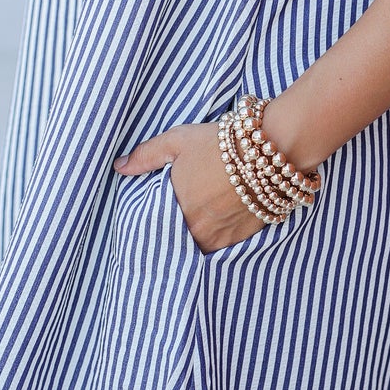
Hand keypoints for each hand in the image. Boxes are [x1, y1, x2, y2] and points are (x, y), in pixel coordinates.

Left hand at [113, 121, 266, 254]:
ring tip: (198, 223)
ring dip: (196, 238)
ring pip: (199, 247)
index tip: (152, 220)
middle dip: (175, 233)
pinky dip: (217, 238)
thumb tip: (119, 167)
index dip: (154, 223)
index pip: (154, 227)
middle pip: (177, 240)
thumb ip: (145, 156)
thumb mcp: (177, 141)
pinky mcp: (242, 239)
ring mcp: (219, 237)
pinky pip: (221, 247)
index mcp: (175, 208)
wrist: (270, 150)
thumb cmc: (220, 143)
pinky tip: (218, 224)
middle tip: (178, 222)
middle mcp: (195, 229)